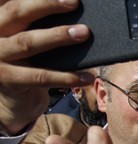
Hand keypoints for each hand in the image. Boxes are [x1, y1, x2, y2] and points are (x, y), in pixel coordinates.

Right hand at [0, 0, 93, 134]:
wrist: (13, 97)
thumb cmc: (26, 60)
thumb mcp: (23, 35)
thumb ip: (34, 21)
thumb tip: (68, 6)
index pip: (10, 0)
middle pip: (17, 12)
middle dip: (46, 5)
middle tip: (73, 2)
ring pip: (28, 42)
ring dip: (58, 36)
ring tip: (84, 32)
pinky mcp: (8, 79)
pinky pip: (40, 76)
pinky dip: (66, 77)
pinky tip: (86, 76)